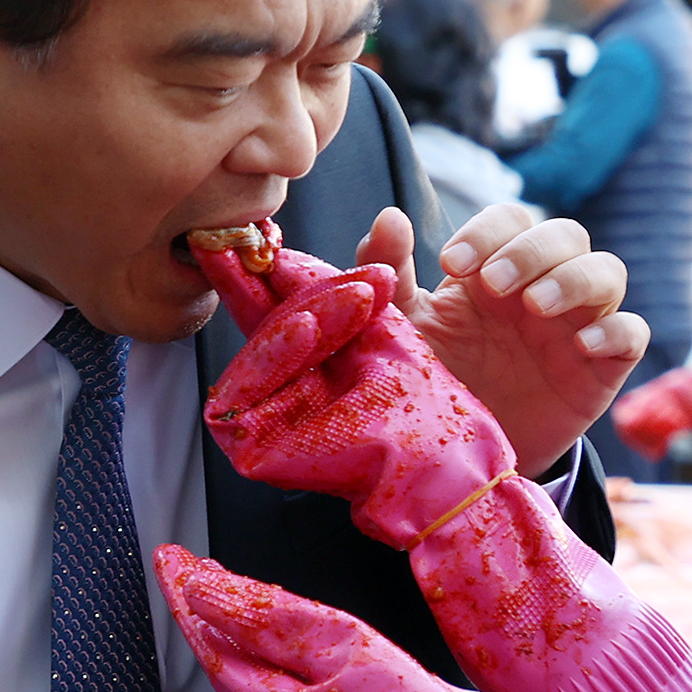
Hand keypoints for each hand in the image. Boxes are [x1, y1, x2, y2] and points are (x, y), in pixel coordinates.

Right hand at [202, 259, 513, 546]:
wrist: (445, 462)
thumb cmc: (422, 400)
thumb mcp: (380, 323)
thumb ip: (343, 281)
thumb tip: (334, 231)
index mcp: (299, 367)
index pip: (271, 310)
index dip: (260, 270)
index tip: (246, 229)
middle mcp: (273, 395)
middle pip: (265, 323)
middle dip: (303, 286)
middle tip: (347, 269)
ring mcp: (257, 424)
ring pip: (260, 346)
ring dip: (305, 312)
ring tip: (355, 298)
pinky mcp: (250, 449)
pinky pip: (248, 386)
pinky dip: (276, 351)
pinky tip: (305, 326)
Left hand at [419, 205, 644, 472]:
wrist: (464, 458)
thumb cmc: (436, 382)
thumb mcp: (408, 328)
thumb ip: (393, 273)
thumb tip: (390, 215)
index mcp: (497, 270)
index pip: (512, 220)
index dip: (489, 230)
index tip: (452, 264)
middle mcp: (544, 288)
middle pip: (566, 234)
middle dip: (532, 250)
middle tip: (493, 285)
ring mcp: (579, 325)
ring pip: (608, 272)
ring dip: (575, 279)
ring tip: (535, 306)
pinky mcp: (603, 368)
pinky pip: (632, 334)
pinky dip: (616, 331)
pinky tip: (581, 346)